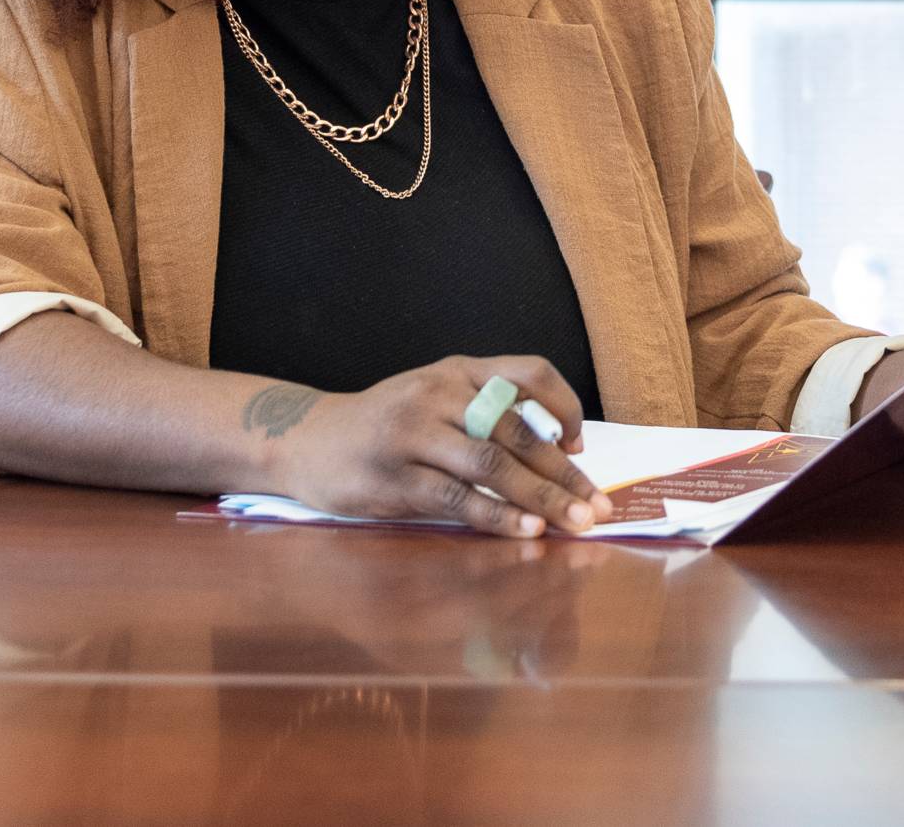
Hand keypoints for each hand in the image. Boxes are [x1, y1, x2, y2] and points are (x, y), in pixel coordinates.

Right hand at [258, 355, 612, 538]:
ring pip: (493, 465)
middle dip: (564, 475)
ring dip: (541, 499)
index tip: (581, 445)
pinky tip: (525, 532)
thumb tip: (557, 461)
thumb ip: (485, 417)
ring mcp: (415, 434)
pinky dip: (496, 516)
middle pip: (519, 432)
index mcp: (459, 371)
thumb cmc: (385, 426)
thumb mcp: (434, 399)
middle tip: (597, 509)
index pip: (530, 372)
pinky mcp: (396, 477)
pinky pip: (457, 498)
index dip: (565, 406)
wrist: (306, 440)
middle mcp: (440, 393)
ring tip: (574, 525)